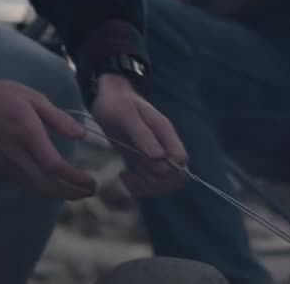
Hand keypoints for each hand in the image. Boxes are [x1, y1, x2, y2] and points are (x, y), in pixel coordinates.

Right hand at [0, 75, 95, 199]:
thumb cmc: (4, 95)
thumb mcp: (35, 98)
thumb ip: (59, 118)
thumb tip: (82, 135)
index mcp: (28, 134)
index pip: (54, 166)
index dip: (74, 179)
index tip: (92, 181)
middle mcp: (16, 154)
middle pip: (46, 184)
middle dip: (71, 192)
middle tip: (90, 191)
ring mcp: (5, 163)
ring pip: (34, 189)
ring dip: (58, 194)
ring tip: (77, 193)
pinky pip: (23, 185)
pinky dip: (42, 190)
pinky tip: (55, 187)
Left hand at [91, 74, 188, 196]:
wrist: (109, 101)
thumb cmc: (117, 104)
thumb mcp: (125, 114)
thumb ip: (142, 134)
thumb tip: (159, 156)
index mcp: (165, 132)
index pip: (181, 159)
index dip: (166, 169)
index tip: (144, 161)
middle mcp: (165, 146)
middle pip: (176, 177)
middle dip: (154, 180)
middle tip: (135, 167)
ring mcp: (156, 157)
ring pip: (164, 185)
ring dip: (144, 185)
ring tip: (127, 171)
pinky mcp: (145, 164)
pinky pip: (149, 186)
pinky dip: (136, 187)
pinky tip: (124, 174)